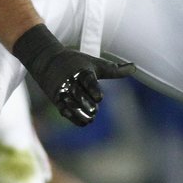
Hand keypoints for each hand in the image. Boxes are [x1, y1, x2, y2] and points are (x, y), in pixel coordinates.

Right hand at [13, 24, 134, 125]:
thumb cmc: (76, 62)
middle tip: (93, 110)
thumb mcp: (95, 63)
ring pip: (71, 104)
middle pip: (79, 94)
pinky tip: (84, 122)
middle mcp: (70, 81)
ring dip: (80, 112)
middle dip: (86, 103)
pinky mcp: (57, 99)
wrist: (47, 60)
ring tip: (90, 118)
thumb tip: (135, 67)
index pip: (87, 80)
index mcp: (81, 70)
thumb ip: (114, 70)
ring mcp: (62, 91)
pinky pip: (64, 110)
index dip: (93, 89)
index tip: (99, 98)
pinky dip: (74, 117)